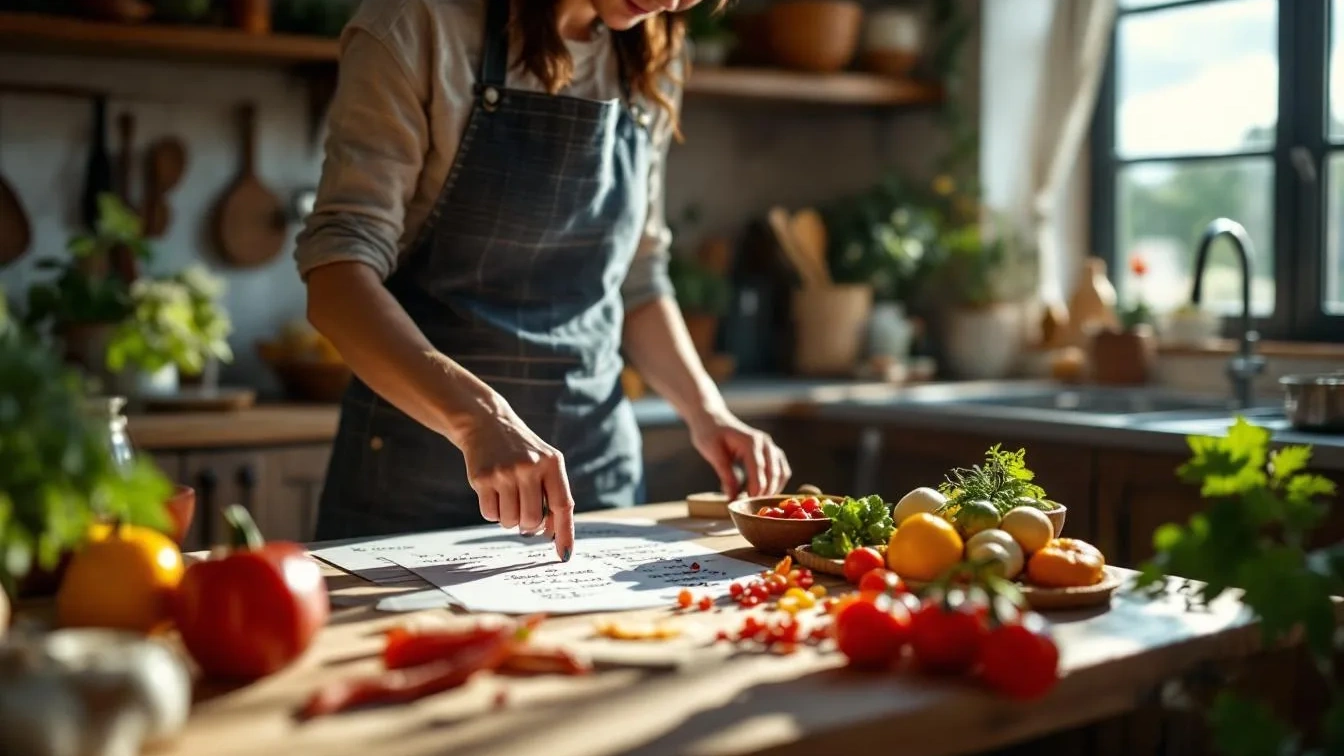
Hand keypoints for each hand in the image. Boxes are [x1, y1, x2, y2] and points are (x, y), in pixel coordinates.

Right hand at [457, 394, 574, 561]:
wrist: (488, 424)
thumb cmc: (522, 452)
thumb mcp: (545, 463)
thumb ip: (553, 494)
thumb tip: (551, 534)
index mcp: (552, 463)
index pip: (562, 506)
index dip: (564, 534)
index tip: (565, 556)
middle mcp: (529, 467)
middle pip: (532, 520)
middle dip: (527, 524)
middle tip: (522, 511)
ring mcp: (504, 472)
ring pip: (510, 521)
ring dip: (508, 518)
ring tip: (507, 497)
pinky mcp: (482, 478)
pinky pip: (490, 515)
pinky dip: (492, 511)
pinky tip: (493, 492)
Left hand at [688, 410, 790, 498]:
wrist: (712, 420)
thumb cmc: (709, 435)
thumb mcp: (713, 454)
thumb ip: (725, 474)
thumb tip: (733, 497)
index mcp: (751, 441)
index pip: (758, 468)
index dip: (756, 487)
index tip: (749, 503)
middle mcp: (764, 442)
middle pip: (773, 472)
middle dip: (765, 492)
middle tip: (753, 508)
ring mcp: (769, 446)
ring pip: (781, 472)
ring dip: (773, 489)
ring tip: (759, 503)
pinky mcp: (770, 451)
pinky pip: (781, 469)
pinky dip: (777, 483)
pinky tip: (765, 494)